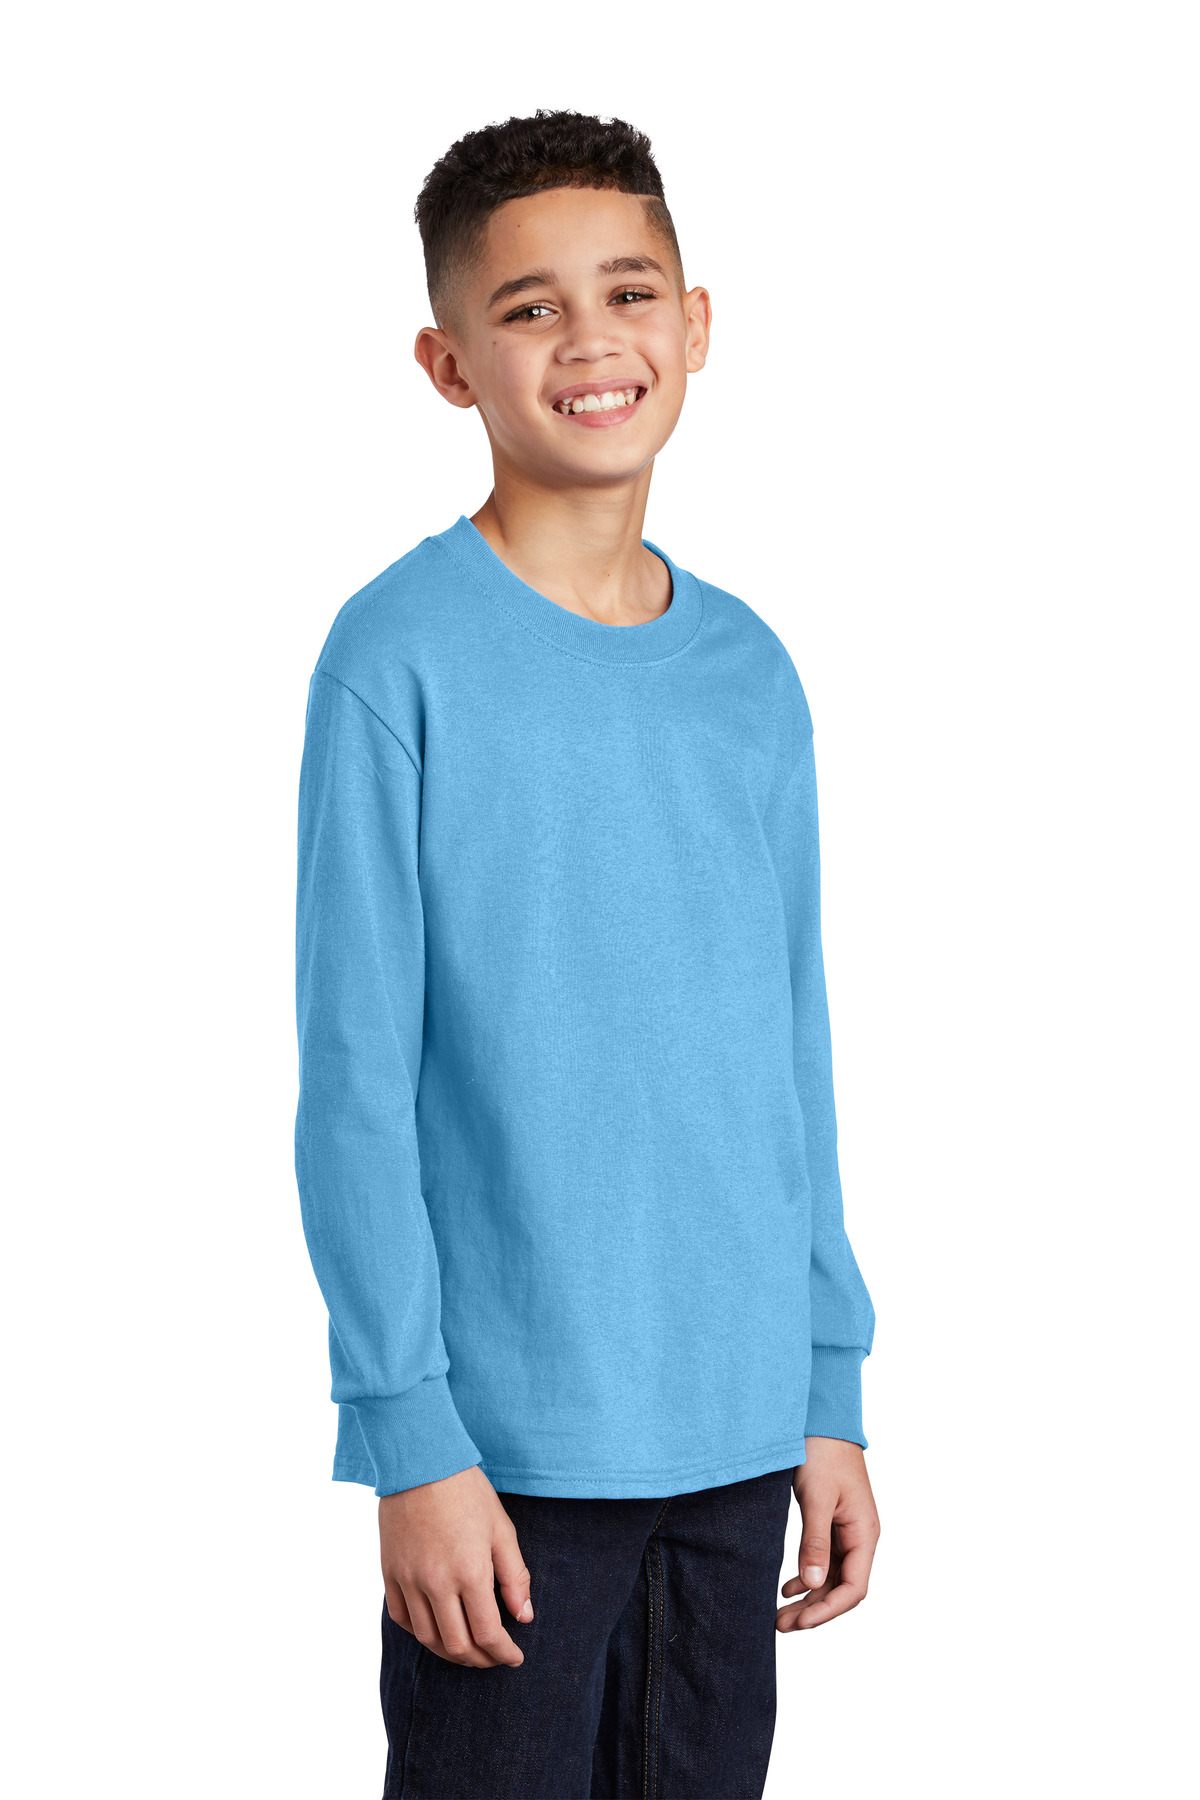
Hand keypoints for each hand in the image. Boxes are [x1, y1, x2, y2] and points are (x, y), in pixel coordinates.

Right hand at [379, 1463, 533, 1667]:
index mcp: (469, 1572)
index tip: (515, 1658)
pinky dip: (421, 1633)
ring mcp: (408, 1580)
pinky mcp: (389, 1573)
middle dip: (481, 1660)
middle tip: (495, 1658)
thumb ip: (514, 1577)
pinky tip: (436, 1629)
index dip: (504, 1654)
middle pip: (457, 1646)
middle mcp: (436, 1583)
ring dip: (451, 1653)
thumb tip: (524, 1617)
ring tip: (468, 1651)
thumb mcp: (501, 1528)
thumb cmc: (466, 1490)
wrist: (420, 1461)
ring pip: (428, 1638)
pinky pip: (402, 1618)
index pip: (488, 1633)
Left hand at [778, 1437, 879, 1630]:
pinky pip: (824, 1560)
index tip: (798, 1622)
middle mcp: (860, 1537)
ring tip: (780, 1613)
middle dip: (814, 1610)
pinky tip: (787, 1587)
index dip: (827, 1610)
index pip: (853, 1588)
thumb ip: (815, 1542)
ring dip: (809, 1597)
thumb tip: (813, 1585)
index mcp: (864, 1533)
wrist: (822, 1419)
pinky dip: (807, 1576)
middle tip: (781, 1625)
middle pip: (842, 1588)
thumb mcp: (816, 1498)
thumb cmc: (822, 1453)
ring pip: (831, 1577)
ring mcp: (847, 1531)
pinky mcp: (832, 1522)